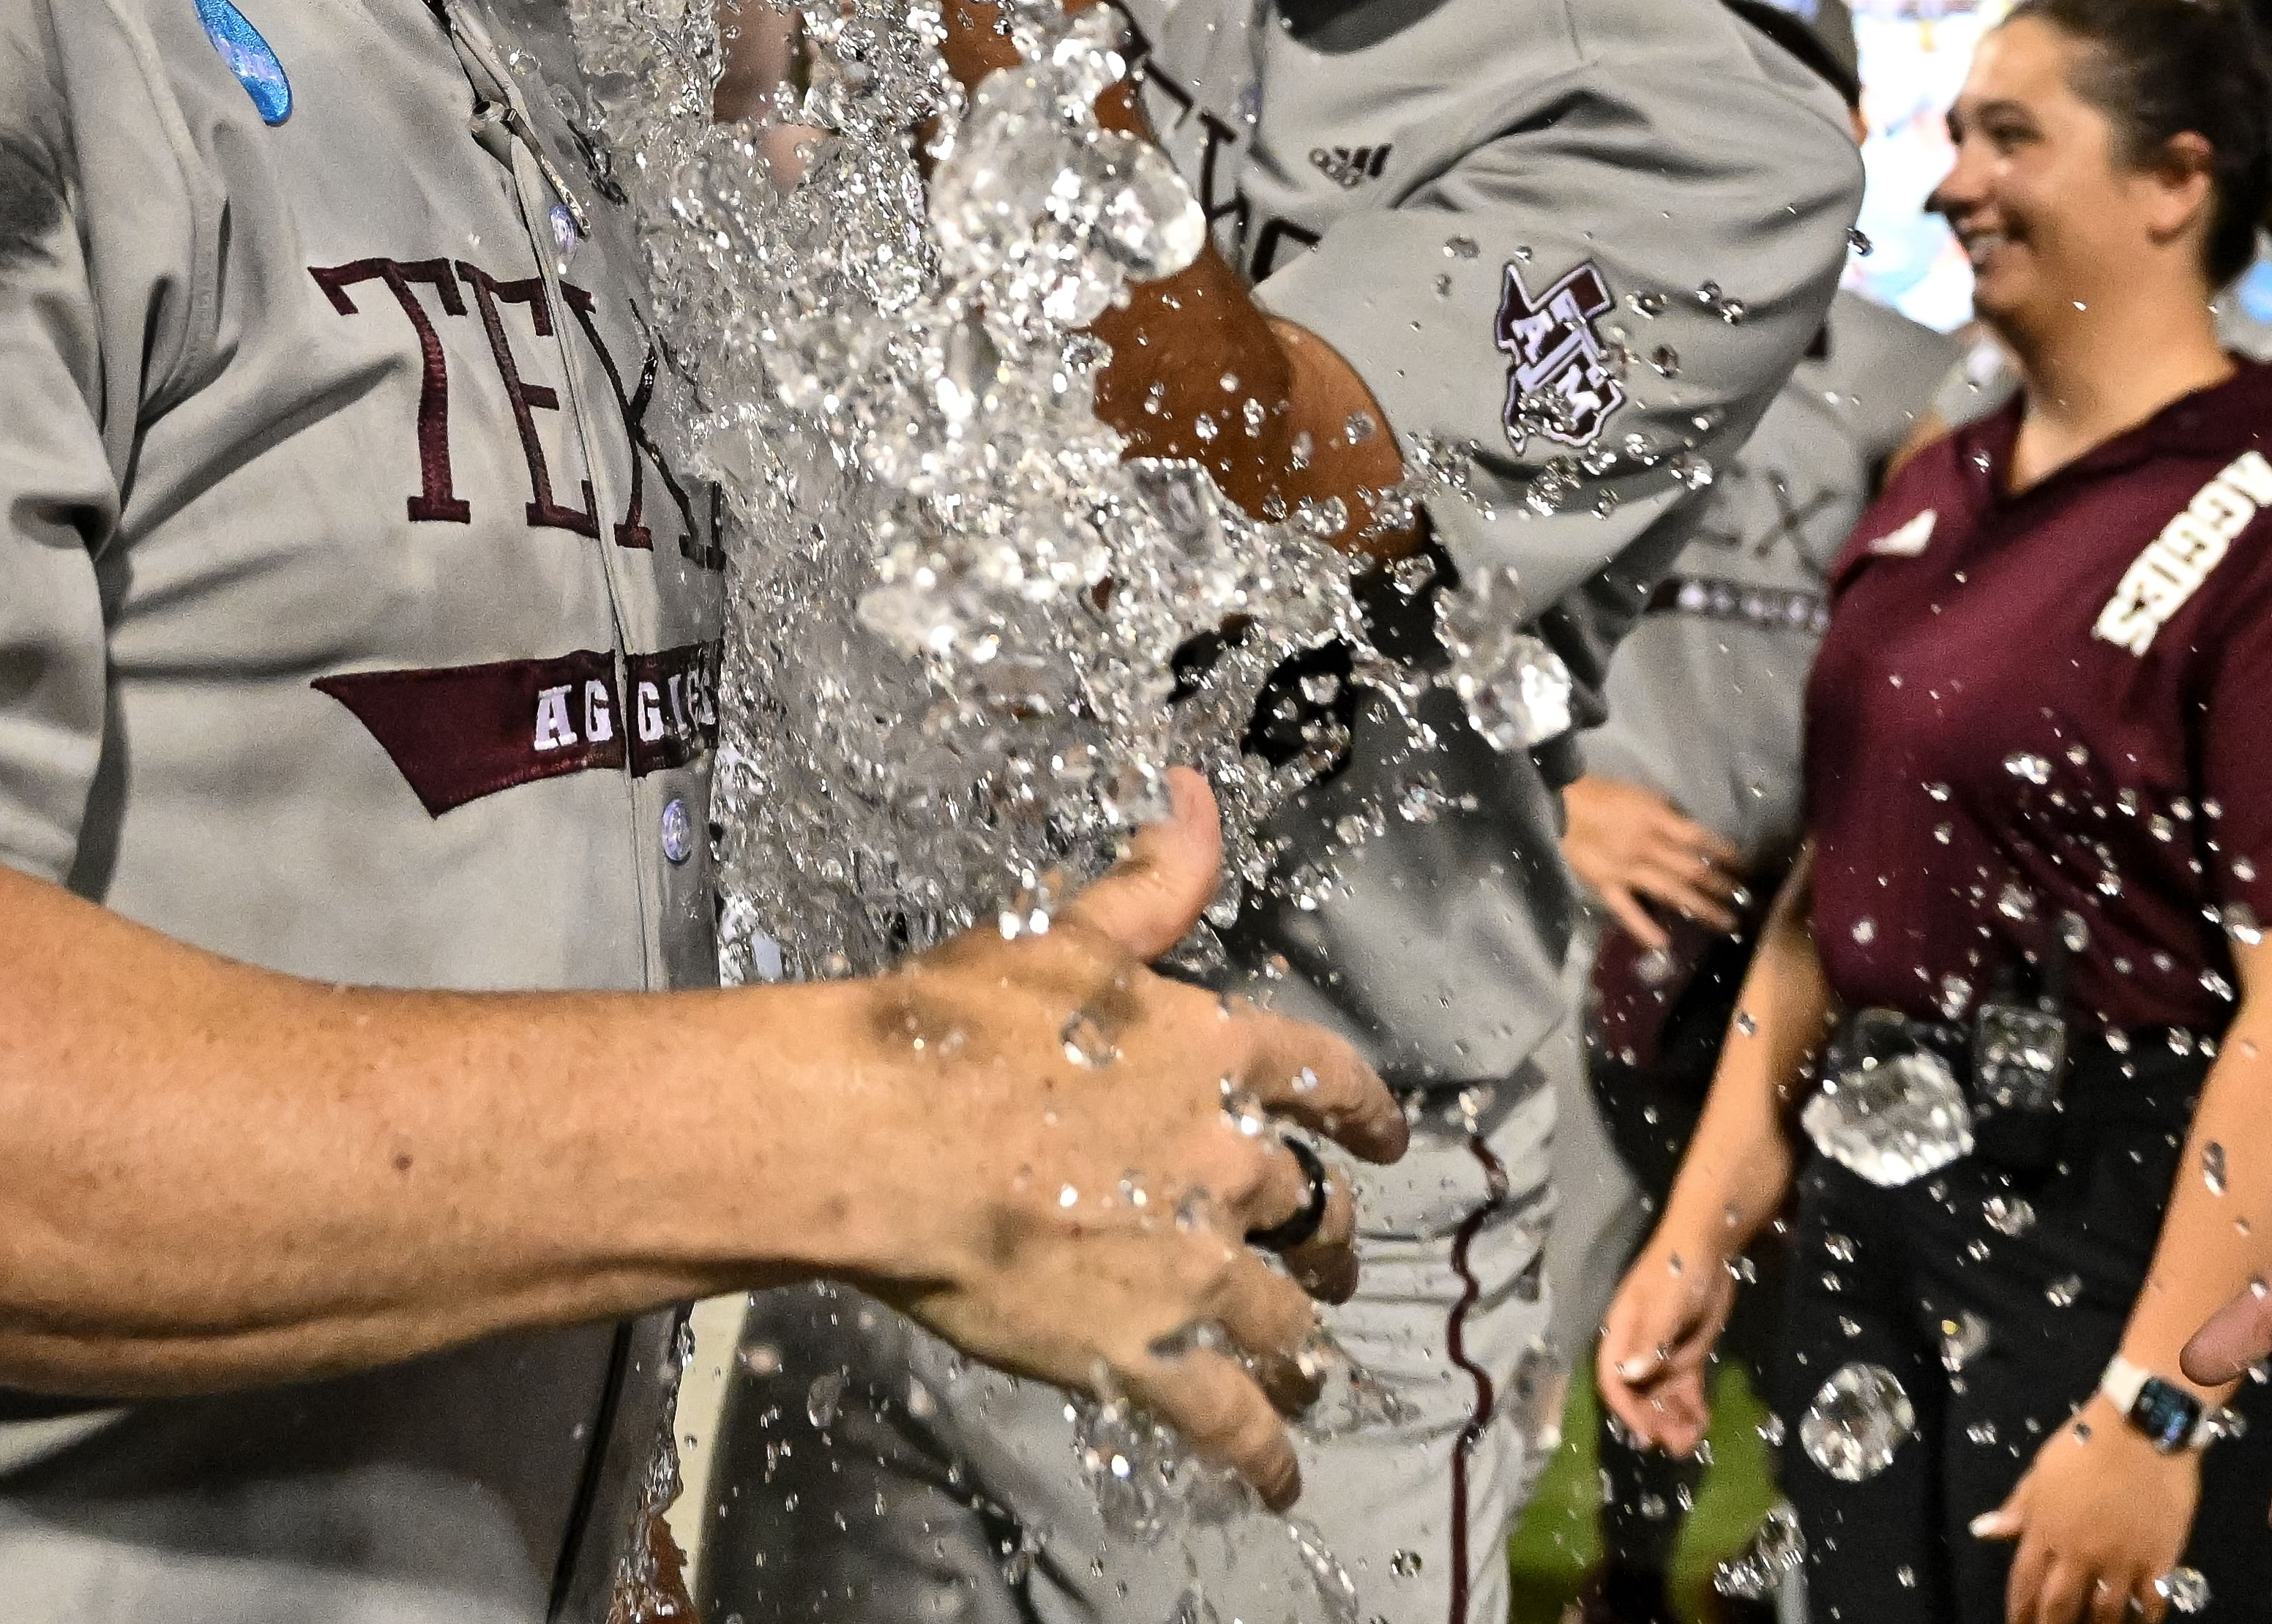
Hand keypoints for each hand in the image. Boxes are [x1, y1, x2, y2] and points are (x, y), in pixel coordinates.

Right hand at [861, 770, 1410, 1506]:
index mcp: (1220, 1054)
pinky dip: (1264, 1453)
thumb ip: (1154, 879)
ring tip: (1309, 1364)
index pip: (1326, 1078)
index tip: (1385, 1135)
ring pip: (1285, 1316)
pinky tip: (1279, 1477)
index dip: (1363, 1107)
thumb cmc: (962, 1026)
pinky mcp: (1148, 1351)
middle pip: (1312, 1208)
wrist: (886, 1139)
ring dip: (1303, 1339)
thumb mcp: (1069, 932)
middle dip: (1327, 1237)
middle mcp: (1230, 1161)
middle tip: (1330, 1258)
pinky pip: (1231, 1420)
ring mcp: (1195, 1264)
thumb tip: (1202, 794)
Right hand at [1562, 775, 1748, 953]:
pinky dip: (1643, 927)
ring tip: (1725, 921)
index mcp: (1656, 819)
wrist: (1561, 803)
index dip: (1724, 853)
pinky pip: (1626, 909)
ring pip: (1669, 891)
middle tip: (1744, 899)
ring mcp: (1627, 869)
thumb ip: (1669, 816)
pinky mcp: (1606, 885)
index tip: (1745, 866)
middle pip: (1691, 869)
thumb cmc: (1604, 794)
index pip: (1699, 838)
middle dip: (1720, 885)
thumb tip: (1695, 836)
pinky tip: (1663, 943)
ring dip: (1699, 907)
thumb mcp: (1644, 794)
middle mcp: (1647, 846)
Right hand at [1594, 1225, 1738, 1454]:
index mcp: (1621, 1335)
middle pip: (1639, 1395)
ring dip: (1674, 1420)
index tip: (1648, 1433)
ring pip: (1662, 1397)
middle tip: (1679, 1444)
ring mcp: (1662, 1354)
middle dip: (1656, 1421)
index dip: (1628, 1409)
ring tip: (1694, 1439)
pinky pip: (1684, 1388)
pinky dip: (1692, 1407)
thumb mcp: (1664, 1304)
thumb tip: (1627, 1375)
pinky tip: (1704, 1421)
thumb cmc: (1677, 1269)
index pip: (1614, 1381)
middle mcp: (1637, 1350)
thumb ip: (1649, 1340)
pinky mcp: (1685, 1354)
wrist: (1708, 1248)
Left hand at [1973, 1403, 2201, 1623]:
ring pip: (2104, 1612)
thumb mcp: (2041, 1470)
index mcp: (2046, 1529)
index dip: (2019, 1610)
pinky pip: (2150, 1602)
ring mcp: (2121, 1558)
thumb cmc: (2086, 1441)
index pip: (2024, 1583)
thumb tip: (1983, 1531)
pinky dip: (2144, 1618)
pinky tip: (2138, 1621)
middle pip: (2059, 1606)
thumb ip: (2017, 1507)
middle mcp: (2080, 1552)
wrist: (2142, 1426)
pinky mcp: (2158, 1558)